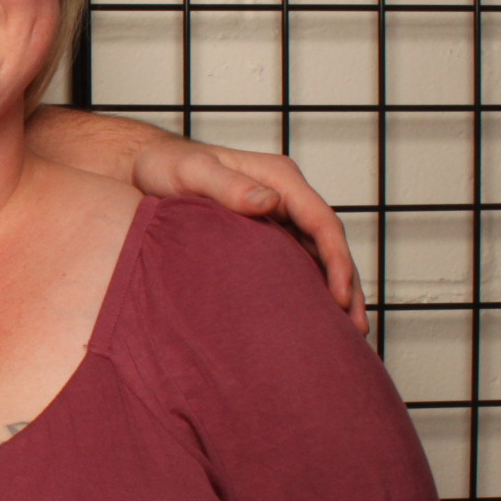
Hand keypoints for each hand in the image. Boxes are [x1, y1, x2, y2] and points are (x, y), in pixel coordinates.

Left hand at [129, 134, 367, 335]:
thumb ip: (228, 185)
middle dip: (347, 285)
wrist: (144, 167)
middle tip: (356, 329)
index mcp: (279, 177)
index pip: (322, 221)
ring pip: (318, 256)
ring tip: (348, 334)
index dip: (338, 261)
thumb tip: (270, 202)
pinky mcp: (265, 233)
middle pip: (329, 243)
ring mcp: (278, 215)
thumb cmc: (165, 167)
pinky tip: (313, 318)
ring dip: (335, 291)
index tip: (342, 299)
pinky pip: (297, 261)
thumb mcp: (193, 172)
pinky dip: (310, 288)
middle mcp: (285, 195)